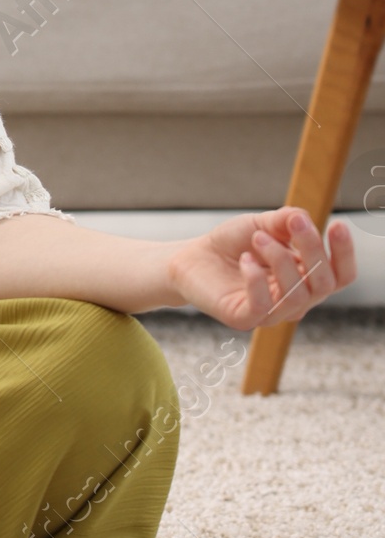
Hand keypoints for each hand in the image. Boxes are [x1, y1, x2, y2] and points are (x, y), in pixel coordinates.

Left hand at [164, 207, 354, 331]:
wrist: (194, 257)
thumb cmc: (234, 243)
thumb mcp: (263, 224)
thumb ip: (286, 221)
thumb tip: (303, 218)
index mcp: (307, 279)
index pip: (341, 276)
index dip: (344, 254)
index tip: (337, 224)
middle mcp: (296, 300)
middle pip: (323, 283)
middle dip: (312, 249)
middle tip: (293, 222)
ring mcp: (272, 313)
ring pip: (296, 295)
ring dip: (279, 259)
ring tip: (257, 237)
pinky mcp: (245, 319)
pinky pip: (262, 305)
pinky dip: (256, 278)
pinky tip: (245, 259)